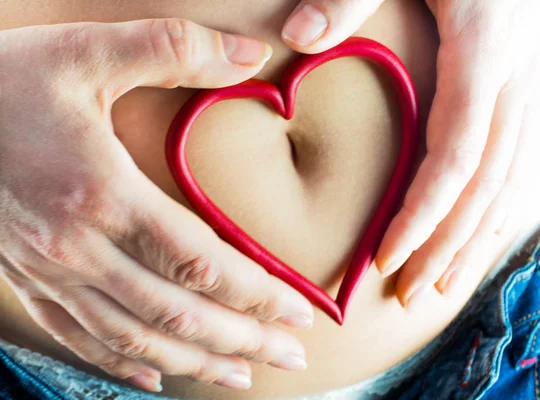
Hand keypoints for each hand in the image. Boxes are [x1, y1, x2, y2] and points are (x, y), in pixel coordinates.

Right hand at [0, 19, 312, 392]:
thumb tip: (252, 54)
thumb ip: (173, 49)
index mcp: (102, 194)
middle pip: (178, 313)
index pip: (200, 263)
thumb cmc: (4, 80)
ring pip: (135, 336)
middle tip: (292, 354)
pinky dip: (123, 361)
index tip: (299, 309)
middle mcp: (78, 247)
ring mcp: (50, 271)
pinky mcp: (29, 278)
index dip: (257, 293)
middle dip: (244, 339)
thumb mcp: (88, 50)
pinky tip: (155, 374)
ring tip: (242, 375)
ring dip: (194, 362)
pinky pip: (79, 336)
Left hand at [281, 1, 539, 303]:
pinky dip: (501, 209)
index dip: (423, 214)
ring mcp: (530, 88)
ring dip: (476, 240)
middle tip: (408, 292)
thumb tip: (295, 39)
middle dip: (446, 245)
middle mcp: (515, 80)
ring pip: (511, 183)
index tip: (385, 258)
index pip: (456, 156)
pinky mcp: (529, 92)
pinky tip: (479, 240)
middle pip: (485, 185)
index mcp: (484, 51)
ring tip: (442, 285)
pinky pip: (523, 165)